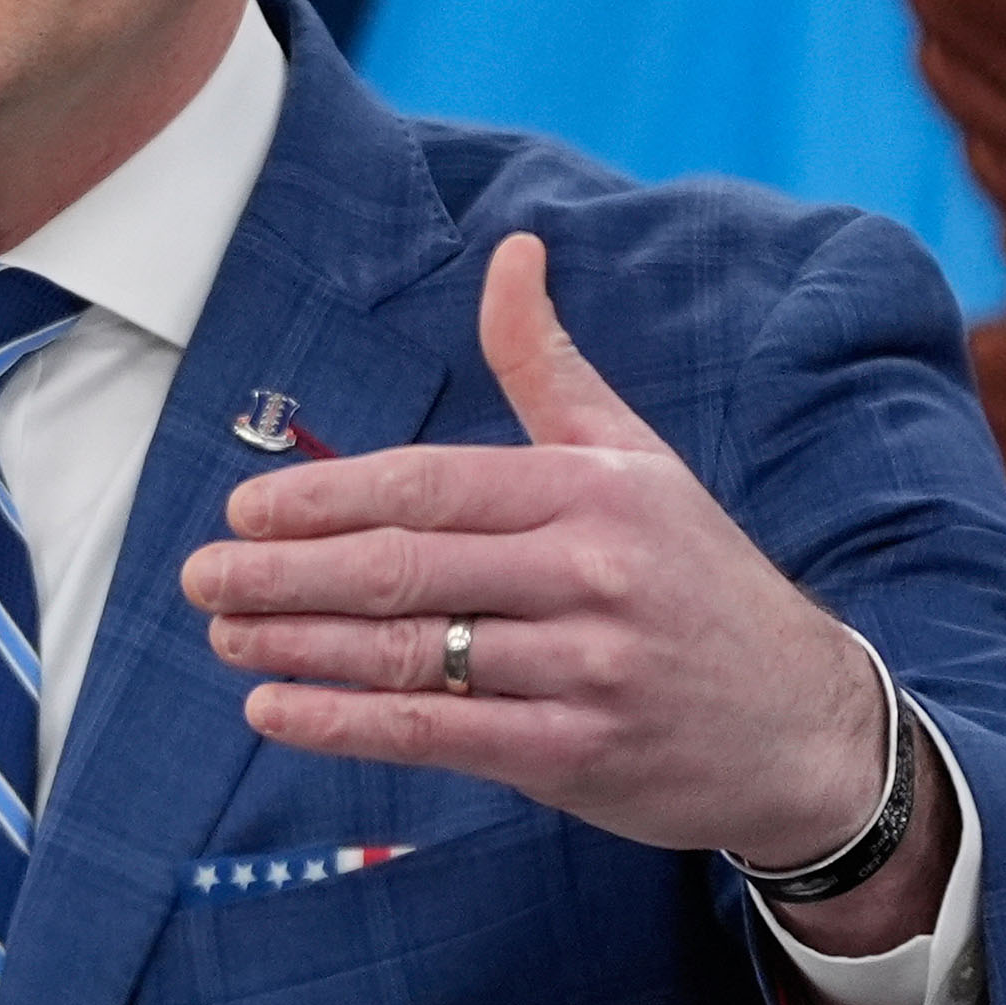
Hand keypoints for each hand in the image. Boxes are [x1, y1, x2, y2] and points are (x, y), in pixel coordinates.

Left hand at [178, 234, 896, 877]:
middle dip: (286, 575)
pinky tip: (275, 709)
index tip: (245, 511)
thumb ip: (551, 366)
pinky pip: (435, 734)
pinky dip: (343, 724)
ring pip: (411, 653)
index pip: (432, 485)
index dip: (327, 498)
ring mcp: (582, 668)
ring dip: (299, 647)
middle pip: (406, 569)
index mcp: (592, 493)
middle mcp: (588, 575)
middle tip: (200, 577)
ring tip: (223, 635)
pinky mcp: (573, 753)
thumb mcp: (637, 458)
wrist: (805, 723)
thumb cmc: (697, 578)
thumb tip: (512, 251)